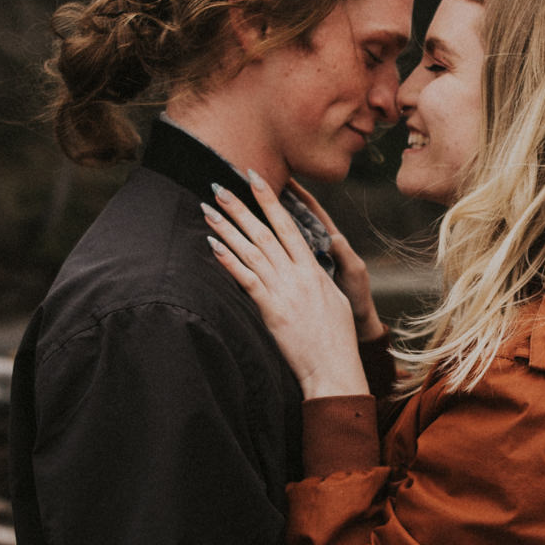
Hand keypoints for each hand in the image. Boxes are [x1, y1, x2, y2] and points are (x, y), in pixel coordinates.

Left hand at [204, 173, 368, 398]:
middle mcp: (297, 274)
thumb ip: (318, 275)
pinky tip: (213, 245)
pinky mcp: (271, 310)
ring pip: (251, 251)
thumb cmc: (336, 337)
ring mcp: (283, 291)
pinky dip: (229, 260)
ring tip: (208, 209)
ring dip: (227, 228)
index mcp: (312, 269)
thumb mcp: (333, 299)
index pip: (288, 225)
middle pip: (264, 232)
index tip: (254, 178)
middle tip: (219, 185)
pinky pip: (245, 279)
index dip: (270, 199)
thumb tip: (311, 260)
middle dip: (240, 206)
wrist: (334, 366)